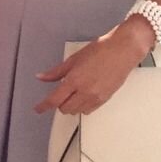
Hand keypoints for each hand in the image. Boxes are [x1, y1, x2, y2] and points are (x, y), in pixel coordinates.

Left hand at [34, 20, 152, 115]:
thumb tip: (41, 77)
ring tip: (73, 92)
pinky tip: (83, 95)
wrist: (122, 51)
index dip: (44, 106)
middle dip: (59, 103)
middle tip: (59, 93)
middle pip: (65, 108)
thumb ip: (56, 72)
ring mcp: (96, 98)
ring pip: (77, 111)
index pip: (54, 99)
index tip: (38, 108)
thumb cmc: (100, 50)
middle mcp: (84, 92)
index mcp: (74, 80)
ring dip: (71, 105)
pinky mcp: (105, 100)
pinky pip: (89, 110)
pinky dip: (82, 106)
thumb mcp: (74, 59)